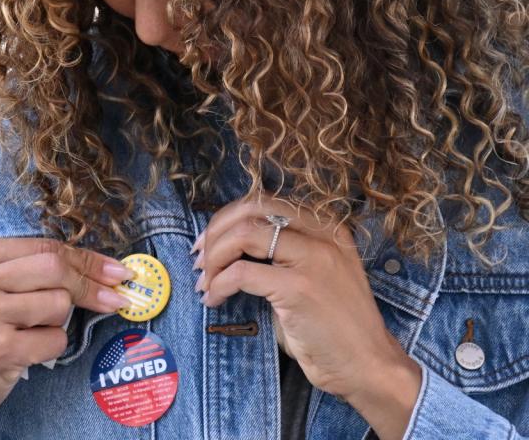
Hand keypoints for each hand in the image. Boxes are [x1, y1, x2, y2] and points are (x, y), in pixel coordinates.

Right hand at [0, 238, 133, 439]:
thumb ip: (24, 268)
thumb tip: (95, 266)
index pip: (44, 247)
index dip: (87, 258)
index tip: (115, 270)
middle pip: (56, 269)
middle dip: (91, 284)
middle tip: (113, 297)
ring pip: (59, 304)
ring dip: (59, 320)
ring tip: (31, 329)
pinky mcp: (1, 350)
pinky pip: (55, 339)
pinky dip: (52, 346)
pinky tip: (27, 350)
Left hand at [192, 191, 413, 401]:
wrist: (368, 365)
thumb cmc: (333, 327)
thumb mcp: (311, 276)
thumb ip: (279, 255)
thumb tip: (225, 245)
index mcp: (326, 227)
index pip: (264, 202)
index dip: (227, 218)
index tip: (208, 242)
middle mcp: (323, 235)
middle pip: (251, 211)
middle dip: (215, 232)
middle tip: (199, 260)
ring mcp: (314, 259)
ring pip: (244, 236)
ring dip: (213, 259)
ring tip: (204, 282)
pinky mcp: (300, 287)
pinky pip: (241, 273)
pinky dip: (219, 285)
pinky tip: (215, 300)